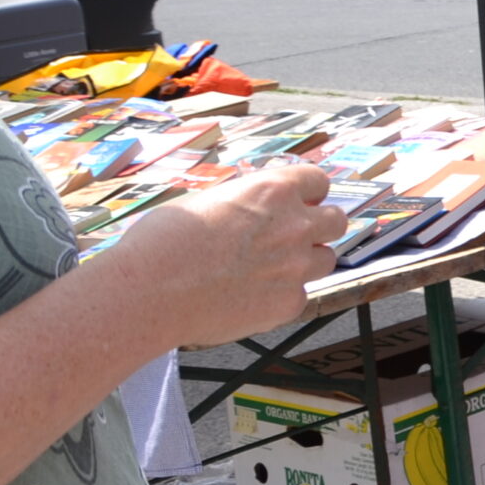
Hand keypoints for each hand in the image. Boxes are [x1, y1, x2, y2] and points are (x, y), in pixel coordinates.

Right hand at [110, 165, 346, 349]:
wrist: (148, 293)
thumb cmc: (162, 242)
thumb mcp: (205, 202)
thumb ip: (243, 203)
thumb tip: (250, 208)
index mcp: (274, 190)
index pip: (318, 181)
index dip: (308, 194)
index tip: (299, 203)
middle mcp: (295, 225)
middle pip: (336, 221)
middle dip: (319, 227)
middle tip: (293, 238)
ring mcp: (296, 267)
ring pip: (325, 260)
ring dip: (305, 262)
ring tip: (270, 270)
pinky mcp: (287, 304)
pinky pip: (299, 297)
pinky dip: (280, 297)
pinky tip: (250, 298)